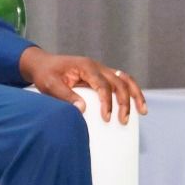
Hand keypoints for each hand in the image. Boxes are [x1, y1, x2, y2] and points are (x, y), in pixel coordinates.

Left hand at [19, 46, 146, 123]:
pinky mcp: (101, 75)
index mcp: (86, 66)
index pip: (103, 85)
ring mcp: (101, 70)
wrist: (42, 64)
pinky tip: (135, 105)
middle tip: (123, 121)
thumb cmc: (46, 74)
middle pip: (119, 82)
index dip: (107, 102)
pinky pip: (120, 81)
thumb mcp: (51, 85)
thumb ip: (66, 96)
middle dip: (125, 102)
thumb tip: (82, 109)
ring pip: (125, 79)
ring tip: (142, 111)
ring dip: (135, 94)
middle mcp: (97, 66)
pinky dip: (130, 92)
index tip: (106, 118)